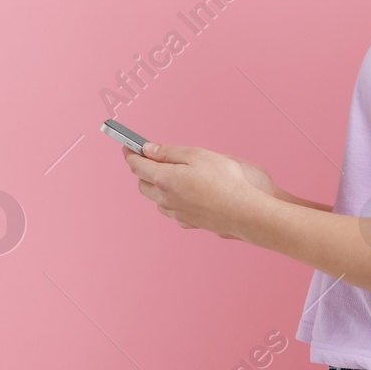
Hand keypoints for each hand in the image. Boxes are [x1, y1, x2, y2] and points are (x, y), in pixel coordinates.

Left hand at [122, 142, 263, 239]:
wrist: (244, 211)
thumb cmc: (225, 180)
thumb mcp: (197, 155)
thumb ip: (169, 152)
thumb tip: (149, 150)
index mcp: (164, 179)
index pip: (137, 165)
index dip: (130, 154)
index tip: (127, 146)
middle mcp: (165, 199)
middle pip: (142, 184)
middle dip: (142, 171)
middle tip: (150, 159)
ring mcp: (176, 213)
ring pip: (156, 199)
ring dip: (156, 187)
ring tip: (170, 176)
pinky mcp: (188, 222)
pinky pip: (172, 210)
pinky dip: (171, 200)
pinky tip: (184, 195)